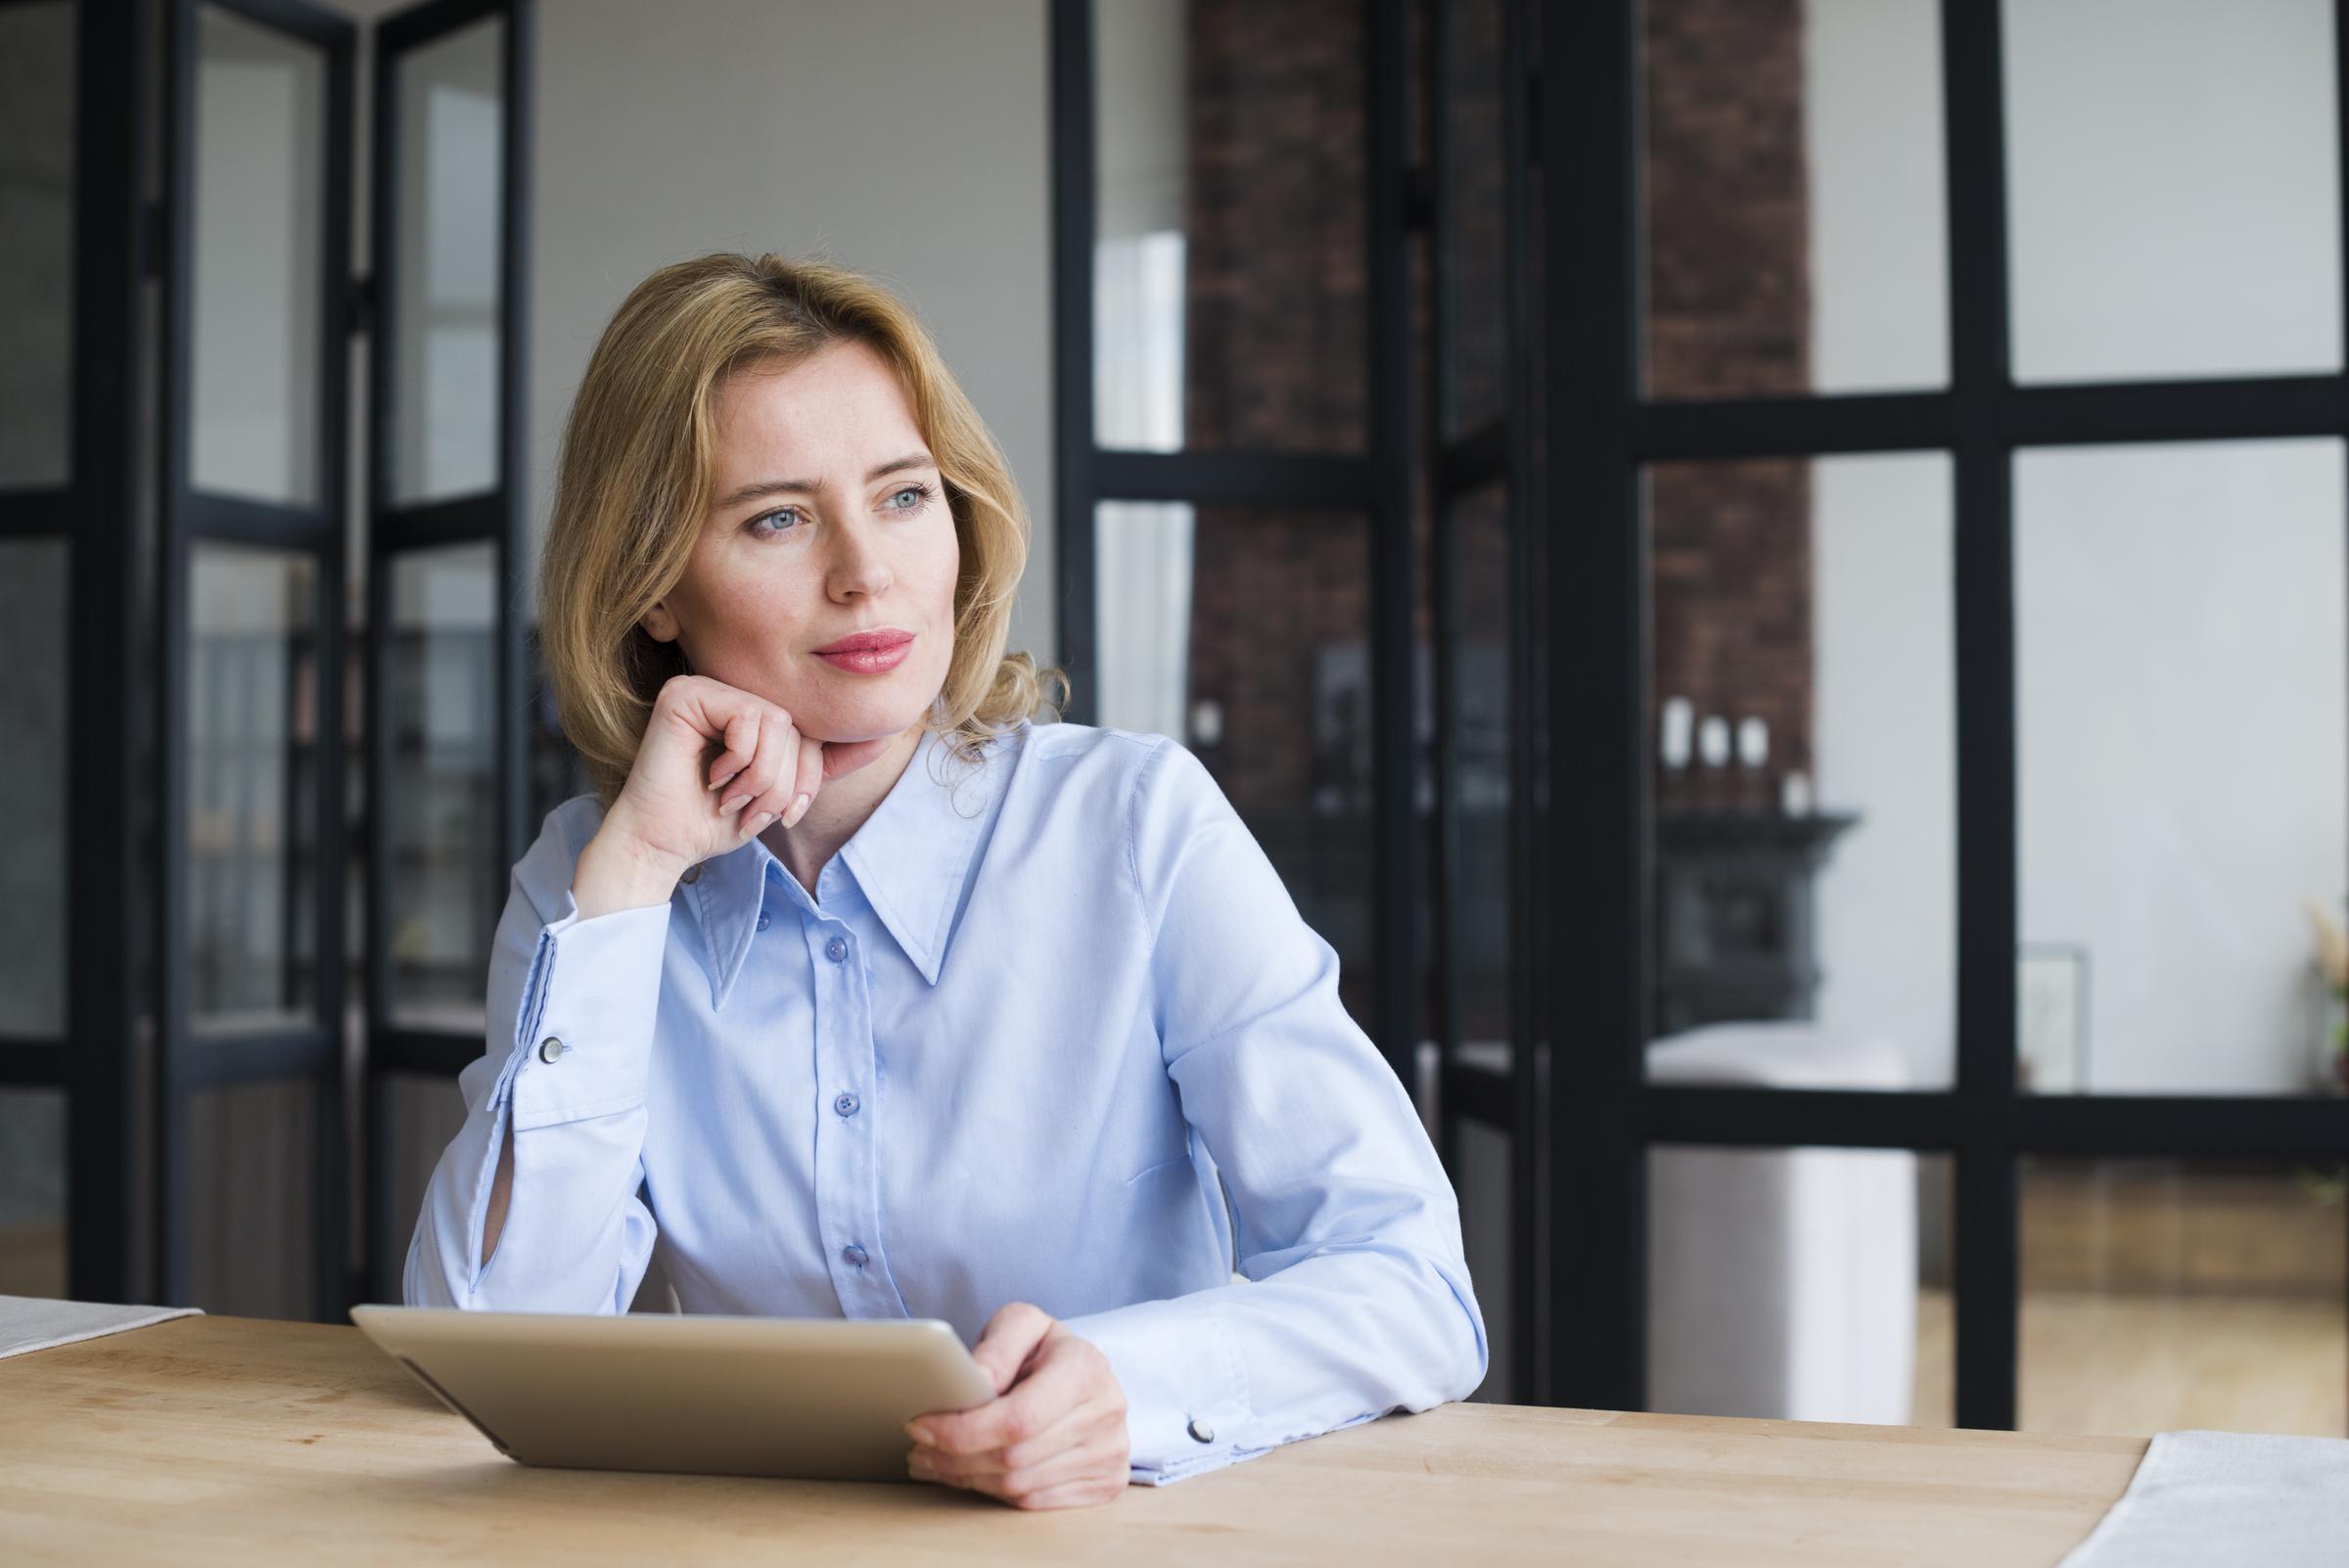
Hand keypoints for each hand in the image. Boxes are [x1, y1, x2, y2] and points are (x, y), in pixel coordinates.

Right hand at [585, 674, 893, 899]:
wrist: (665, 843)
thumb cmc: (715, 821)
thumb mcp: (783, 793)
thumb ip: (825, 764)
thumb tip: (886, 736)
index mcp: (754, 712)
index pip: (810, 733)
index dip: (807, 778)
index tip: (785, 812)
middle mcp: (731, 692)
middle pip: (796, 727)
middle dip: (783, 784)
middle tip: (750, 811)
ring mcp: (708, 687)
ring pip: (777, 723)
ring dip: (761, 778)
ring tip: (731, 798)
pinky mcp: (686, 692)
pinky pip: (748, 718)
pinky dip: (739, 761)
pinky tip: (711, 777)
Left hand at [903, 1302, 1129, 1509]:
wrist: (1090, 1375)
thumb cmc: (1046, 1349)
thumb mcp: (1021, 1326)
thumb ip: (997, 1347)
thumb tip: (975, 1382)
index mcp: (1087, 1368)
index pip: (1018, 1418)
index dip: (963, 1430)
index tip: (920, 1426)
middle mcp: (1107, 1412)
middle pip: (1013, 1457)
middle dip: (954, 1457)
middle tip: (918, 1448)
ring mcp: (1111, 1453)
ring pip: (1019, 1485)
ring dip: (966, 1478)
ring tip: (933, 1460)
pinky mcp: (1107, 1482)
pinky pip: (1034, 1502)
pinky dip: (992, 1492)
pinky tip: (969, 1473)